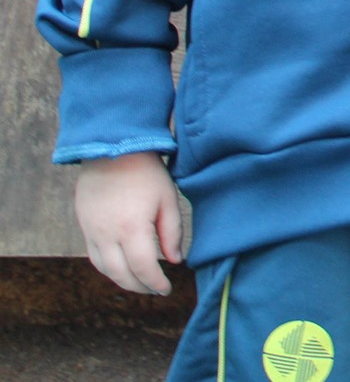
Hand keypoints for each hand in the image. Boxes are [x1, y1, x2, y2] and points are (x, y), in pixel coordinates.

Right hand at [75, 151, 181, 294]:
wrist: (112, 149)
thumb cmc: (146, 172)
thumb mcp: (168, 199)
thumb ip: (172, 232)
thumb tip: (174, 260)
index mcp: (131, 228)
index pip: (143, 268)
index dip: (155, 283)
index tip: (166, 289)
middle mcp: (106, 234)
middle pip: (121, 274)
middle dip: (139, 287)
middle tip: (155, 289)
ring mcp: (91, 231)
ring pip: (104, 269)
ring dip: (122, 280)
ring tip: (140, 282)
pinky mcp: (84, 225)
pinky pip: (93, 256)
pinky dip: (108, 268)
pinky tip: (122, 266)